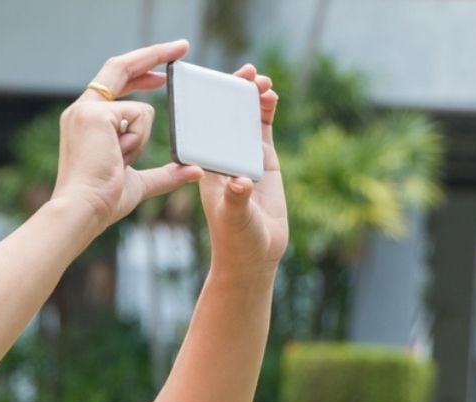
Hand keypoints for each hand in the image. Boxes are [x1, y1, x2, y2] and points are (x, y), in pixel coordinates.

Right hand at [50, 40, 204, 233]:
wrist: (82, 210)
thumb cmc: (103, 201)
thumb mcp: (140, 183)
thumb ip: (166, 174)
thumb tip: (195, 171)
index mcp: (86, 121)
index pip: (115, 82)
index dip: (141, 72)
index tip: (164, 72)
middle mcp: (82, 110)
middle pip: (121, 67)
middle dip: (155, 54)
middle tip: (183, 46)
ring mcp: (87, 110)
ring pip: (141, 109)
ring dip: (140, 141)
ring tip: (118, 163)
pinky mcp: (96, 115)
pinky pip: (140, 117)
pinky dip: (137, 141)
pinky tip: (118, 158)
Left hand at [197, 64, 286, 276]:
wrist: (254, 255)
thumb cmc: (236, 239)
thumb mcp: (235, 218)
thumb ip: (237, 199)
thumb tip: (241, 182)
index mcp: (208, 167)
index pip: (204, 129)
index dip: (209, 104)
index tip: (215, 85)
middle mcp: (223, 157)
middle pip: (225, 117)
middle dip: (233, 93)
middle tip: (245, 72)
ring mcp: (243, 156)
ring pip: (244, 119)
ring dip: (251, 98)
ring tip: (261, 80)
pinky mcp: (263, 161)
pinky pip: (262, 130)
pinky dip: (266, 112)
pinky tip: (270, 96)